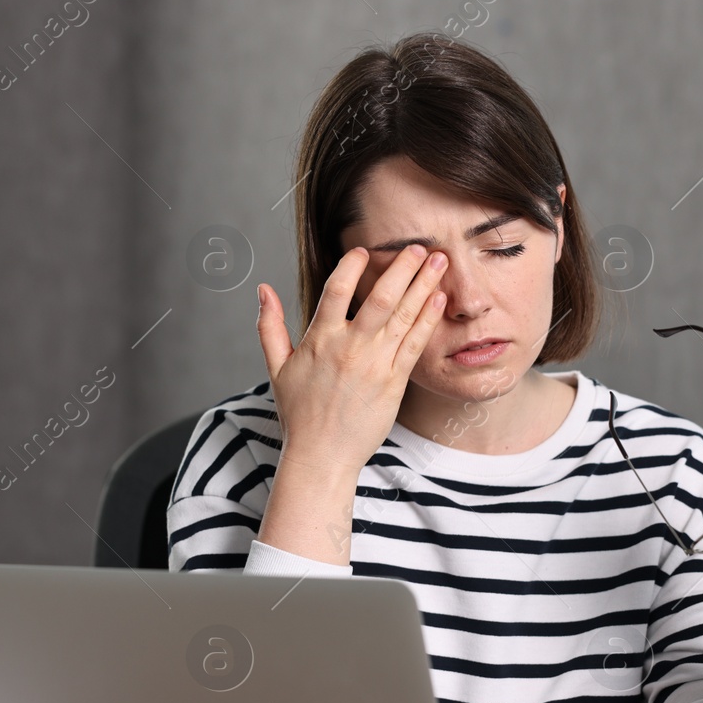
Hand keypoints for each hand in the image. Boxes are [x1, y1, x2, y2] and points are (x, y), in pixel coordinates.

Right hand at [257, 243, 448, 475]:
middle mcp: (350, 348)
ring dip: (424, 285)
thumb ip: (269, 326)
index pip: (337, 289)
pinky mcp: (394, 383)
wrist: (322, 455)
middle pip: (381, 298)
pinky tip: (438, 298)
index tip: (365, 250)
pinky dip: (428, 319)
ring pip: (404, 316)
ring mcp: (375, 365)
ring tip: (439, 261)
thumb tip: (263, 289)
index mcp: (320, 340)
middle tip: (419, 246)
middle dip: (403, 267)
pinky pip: (415, 344)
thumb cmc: (299, 414)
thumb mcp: (277, 368)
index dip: (352, 265)